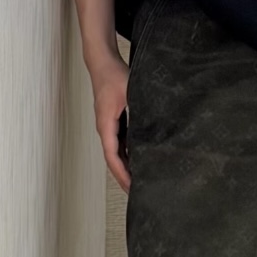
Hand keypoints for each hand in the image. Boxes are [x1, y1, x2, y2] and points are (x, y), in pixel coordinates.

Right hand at [89, 50, 131, 192]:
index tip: (132, 188)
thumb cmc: (114, 76)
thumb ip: (140, 110)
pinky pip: (119, 143)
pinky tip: (138, 160)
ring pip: (116, 152)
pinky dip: (127, 154)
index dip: (122, 174)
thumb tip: (154, 126)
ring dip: (125, 167)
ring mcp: (107, 125)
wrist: (102, 63)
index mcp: (106, 125)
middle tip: (137, 193)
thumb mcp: (131, 93)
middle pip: (113, 159)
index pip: (113, 157)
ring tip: (138, 181)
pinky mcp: (112, 121)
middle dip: (124, 177)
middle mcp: (105, 128)